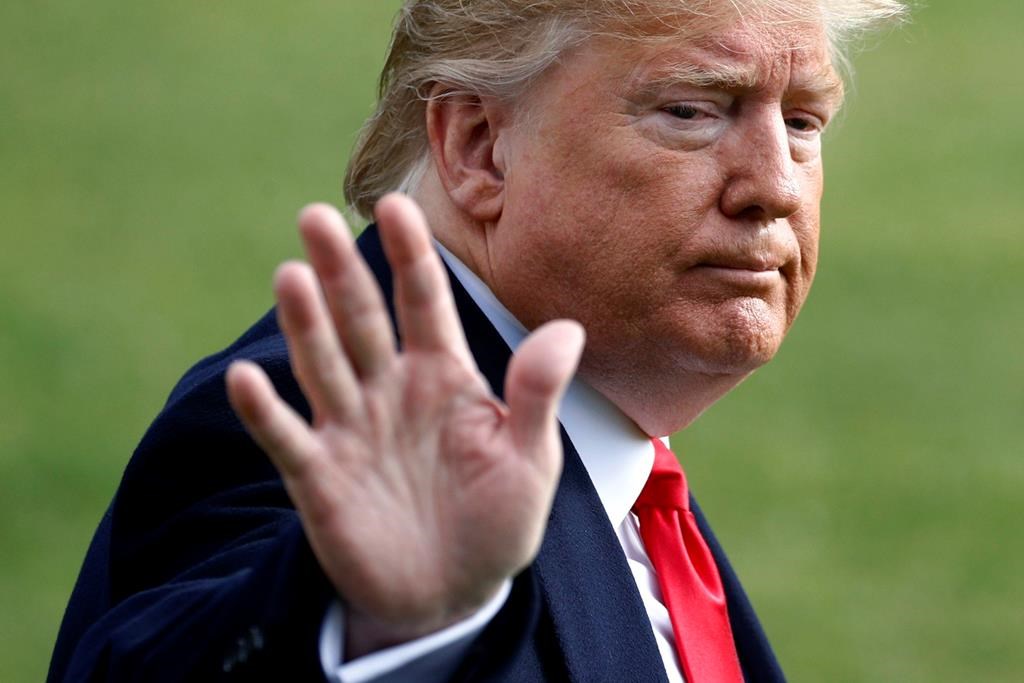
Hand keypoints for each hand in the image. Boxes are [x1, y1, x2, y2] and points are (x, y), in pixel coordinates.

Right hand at [225, 194, 583, 656]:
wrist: (453, 593)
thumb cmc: (497, 521)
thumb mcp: (529, 460)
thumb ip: (536, 396)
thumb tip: (568, 329)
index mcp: (443, 377)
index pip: (423, 303)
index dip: (410, 257)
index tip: (396, 207)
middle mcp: (390, 391)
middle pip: (361, 320)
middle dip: (341, 272)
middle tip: (315, 218)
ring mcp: (351, 430)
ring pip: (323, 365)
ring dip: (305, 325)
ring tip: (291, 276)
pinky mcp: (319, 477)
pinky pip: (288, 438)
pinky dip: (266, 412)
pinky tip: (248, 379)